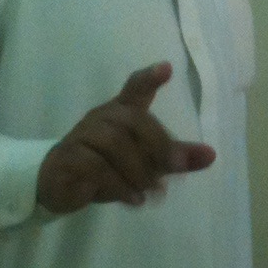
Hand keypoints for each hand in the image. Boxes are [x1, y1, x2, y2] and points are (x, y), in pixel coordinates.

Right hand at [36, 63, 215, 213]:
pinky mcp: (68, 158)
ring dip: (139, 170)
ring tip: (152, 192)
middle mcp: (101, 119)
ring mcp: (82, 136)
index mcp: (120, 114)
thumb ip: (175, 159)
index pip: (134, 89)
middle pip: (133, 119)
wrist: (57, 186)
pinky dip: (119, 185)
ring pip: (114, 143)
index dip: (149, 78)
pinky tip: (134, 199)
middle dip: (160, 144)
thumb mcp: (144, 165)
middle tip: (178, 167)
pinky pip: (96, 166)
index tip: (166, 69)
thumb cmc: (104, 169)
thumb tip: (211, 155)